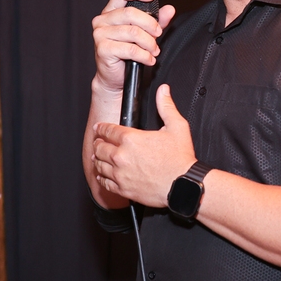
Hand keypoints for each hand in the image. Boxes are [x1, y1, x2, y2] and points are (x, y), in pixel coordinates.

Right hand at [91, 0, 176, 95]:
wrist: (114, 76)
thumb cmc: (126, 54)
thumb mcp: (144, 33)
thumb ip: (156, 20)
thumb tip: (169, 9)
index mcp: (110, 12)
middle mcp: (102, 21)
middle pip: (130, 13)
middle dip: (150, 24)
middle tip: (158, 34)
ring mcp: (100, 35)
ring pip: (133, 32)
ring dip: (149, 43)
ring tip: (154, 51)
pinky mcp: (103, 49)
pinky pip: (131, 49)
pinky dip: (145, 55)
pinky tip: (149, 59)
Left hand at [91, 84, 196, 206]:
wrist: (183, 186)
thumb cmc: (180, 159)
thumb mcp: (177, 127)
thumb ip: (166, 106)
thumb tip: (163, 91)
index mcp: (132, 139)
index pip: (108, 130)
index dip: (101, 128)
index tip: (99, 128)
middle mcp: (122, 156)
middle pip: (99, 147)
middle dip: (98, 143)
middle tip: (98, 142)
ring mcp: (121, 174)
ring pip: (99, 165)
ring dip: (98, 159)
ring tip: (99, 157)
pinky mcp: (123, 189)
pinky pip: (105, 183)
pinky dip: (102, 178)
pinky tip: (104, 175)